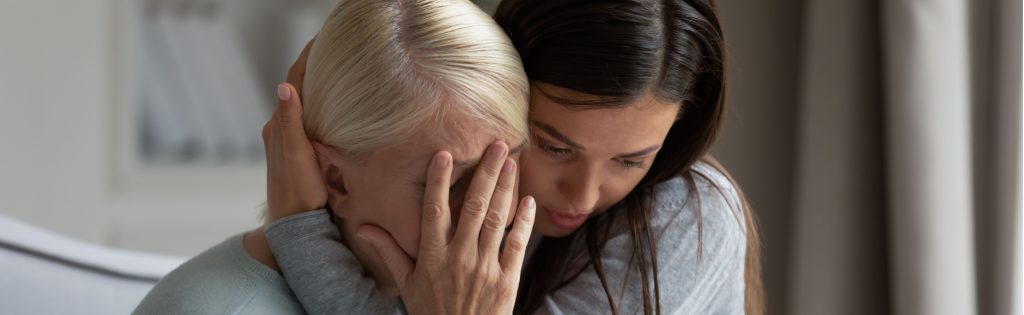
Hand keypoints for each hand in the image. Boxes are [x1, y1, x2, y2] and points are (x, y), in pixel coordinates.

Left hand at [262, 38, 324, 222]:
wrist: (293, 224)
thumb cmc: (298, 192)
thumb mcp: (296, 155)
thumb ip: (290, 121)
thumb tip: (285, 86)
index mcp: (279, 125)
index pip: (294, 81)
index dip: (307, 58)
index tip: (323, 38)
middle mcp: (279, 129)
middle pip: (297, 88)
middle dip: (313, 66)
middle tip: (334, 48)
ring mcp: (286, 141)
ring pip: (302, 103)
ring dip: (316, 85)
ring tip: (335, 70)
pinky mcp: (297, 152)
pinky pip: (306, 119)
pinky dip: (318, 105)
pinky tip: (331, 107)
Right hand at [357, 142, 536, 314]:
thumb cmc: (433, 312)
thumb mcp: (406, 283)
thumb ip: (389, 251)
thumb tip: (362, 226)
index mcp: (433, 256)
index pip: (435, 211)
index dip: (439, 181)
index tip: (445, 154)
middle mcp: (459, 258)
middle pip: (473, 207)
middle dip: (485, 173)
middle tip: (495, 145)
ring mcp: (485, 268)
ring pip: (497, 220)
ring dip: (505, 188)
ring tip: (511, 161)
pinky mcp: (507, 280)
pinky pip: (516, 245)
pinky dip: (523, 222)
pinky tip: (528, 199)